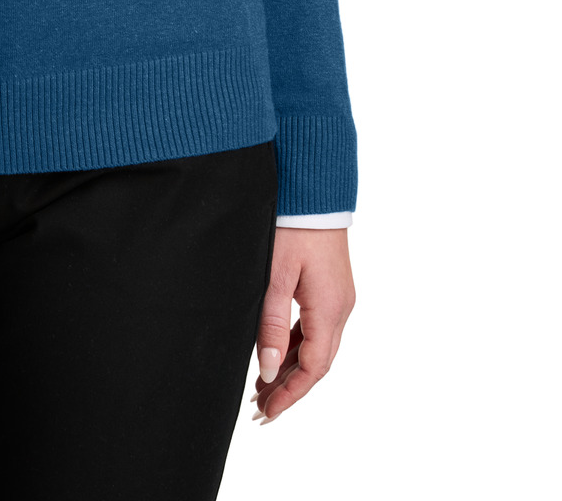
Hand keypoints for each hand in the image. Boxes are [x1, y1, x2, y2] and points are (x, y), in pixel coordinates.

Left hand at [250, 226, 354, 422]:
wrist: (312, 189)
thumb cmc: (293, 226)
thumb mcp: (275, 276)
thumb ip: (270, 323)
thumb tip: (268, 369)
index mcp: (330, 309)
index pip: (312, 368)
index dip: (290, 394)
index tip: (268, 413)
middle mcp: (340, 308)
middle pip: (317, 362)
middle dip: (289, 388)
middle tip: (261, 409)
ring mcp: (338, 297)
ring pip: (316, 346)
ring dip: (291, 368)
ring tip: (263, 388)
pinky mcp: (330, 286)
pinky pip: (315, 327)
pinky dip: (296, 345)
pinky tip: (277, 353)